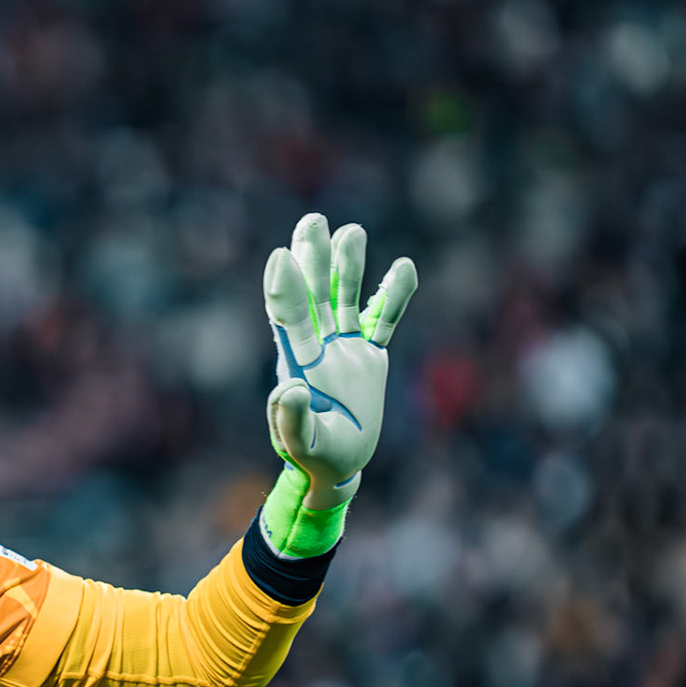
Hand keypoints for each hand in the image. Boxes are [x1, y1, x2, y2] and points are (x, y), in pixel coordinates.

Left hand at [257, 213, 416, 557]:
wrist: (337, 466)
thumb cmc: (312, 457)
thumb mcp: (301, 445)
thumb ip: (292, 420)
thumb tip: (290, 387)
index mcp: (298, 363)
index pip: (288, 318)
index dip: (285, 288)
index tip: (281, 256)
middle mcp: (319, 347)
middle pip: (315, 295)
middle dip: (313, 259)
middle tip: (312, 221)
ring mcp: (346, 348)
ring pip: (347, 299)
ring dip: (348, 267)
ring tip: (351, 231)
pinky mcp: (370, 357)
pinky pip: (385, 320)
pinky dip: (395, 296)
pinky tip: (404, 266)